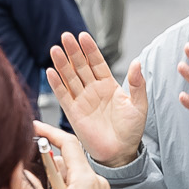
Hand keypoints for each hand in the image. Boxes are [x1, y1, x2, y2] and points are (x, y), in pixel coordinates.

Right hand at [20, 121, 129, 188]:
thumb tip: (16, 174)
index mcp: (85, 179)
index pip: (67, 143)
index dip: (49, 132)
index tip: (33, 127)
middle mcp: (96, 181)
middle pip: (67, 161)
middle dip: (48, 168)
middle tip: (33, 180)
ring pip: (72, 176)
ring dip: (56, 185)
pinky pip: (80, 188)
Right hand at [47, 32, 148, 167]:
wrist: (120, 153)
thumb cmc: (131, 130)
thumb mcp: (139, 104)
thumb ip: (137, 84)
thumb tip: (137, 62)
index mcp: (108, 85)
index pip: (97, 62)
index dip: (90, 49)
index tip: (83, 36)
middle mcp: (93, 90)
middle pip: (80, 66)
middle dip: (73, 51)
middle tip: (66, 36)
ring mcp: (82, 100)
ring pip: (69, 78)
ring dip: (62, 64)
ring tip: (55, 49)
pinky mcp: (73, 113)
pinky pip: (63, 96)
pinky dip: (56, 84)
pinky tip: (50, 72)